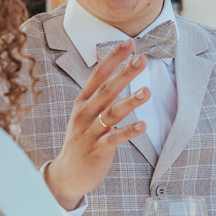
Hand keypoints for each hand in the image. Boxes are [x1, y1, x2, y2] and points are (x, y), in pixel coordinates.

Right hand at [44, 45, 150, 208]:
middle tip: (141, 59)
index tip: (129, 43)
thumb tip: (118, 75)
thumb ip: (101, 96)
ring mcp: (90, 132)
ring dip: (130, 101)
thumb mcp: (86, 114)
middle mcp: (85, 113)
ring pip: (111, 113)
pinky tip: (143, 125)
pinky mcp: (98, 149)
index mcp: (83, 102)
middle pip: (106, 90)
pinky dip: (128, 131)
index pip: (98, 75)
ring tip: (147, 91)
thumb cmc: (82, 139)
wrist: (68, 173)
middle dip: (124, 73)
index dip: (113, 58)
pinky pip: (115, 138)